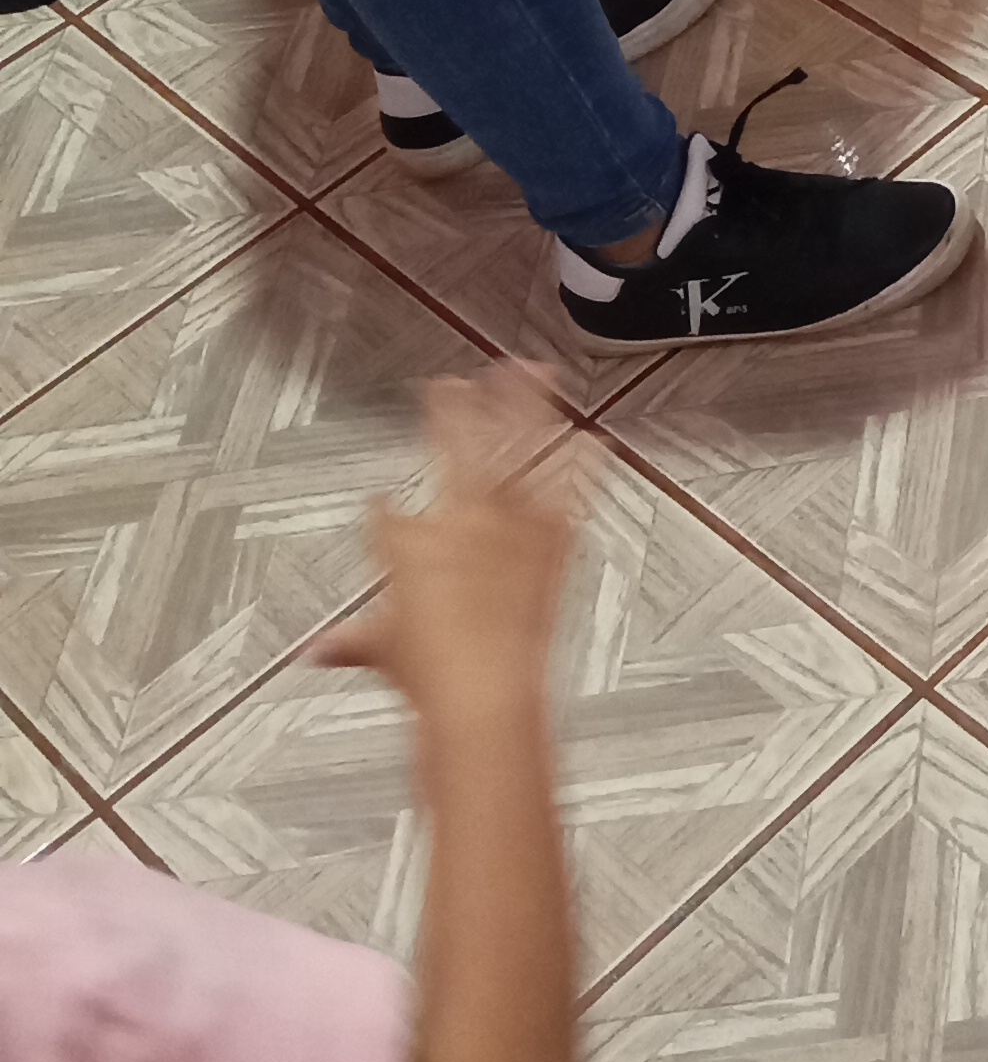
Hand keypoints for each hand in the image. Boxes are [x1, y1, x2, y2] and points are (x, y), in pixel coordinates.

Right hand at [312, 367, 581, 722]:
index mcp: (407, 544)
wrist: (485, 691)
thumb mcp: (383, 653)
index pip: (386, 509)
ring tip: (535, 370)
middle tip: (463, 380)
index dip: (382, 500)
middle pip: (458, 445)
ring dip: (526, 405)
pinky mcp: (553, 538)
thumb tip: (319, 652)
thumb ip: (352, 642)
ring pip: (518, 446)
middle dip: (460, 407)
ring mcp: (510, 522)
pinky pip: (572, 488)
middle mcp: (459, 520)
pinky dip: (585, 463)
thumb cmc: (432, 678)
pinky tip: (595, 439)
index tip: (381, 491)